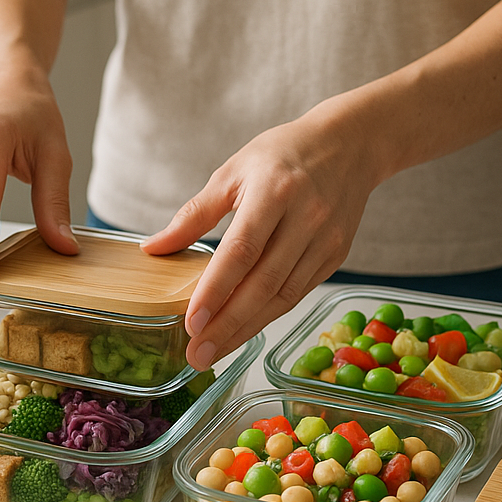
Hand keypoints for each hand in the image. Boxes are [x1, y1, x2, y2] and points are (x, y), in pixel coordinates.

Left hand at [142, 102, 384, 369]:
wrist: (349, 145)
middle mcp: (305, 219)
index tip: (191, 323)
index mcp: (273, 192)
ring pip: (284, 296)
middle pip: (263, 283)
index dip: (216, 290)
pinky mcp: (336, 256)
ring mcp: (325, 240)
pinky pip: (299, 293)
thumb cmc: (281, 155)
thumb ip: (193, 215)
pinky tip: (243, 331)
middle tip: (196, 356)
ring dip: (247, 329)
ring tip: (213, 352)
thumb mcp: (231, 173)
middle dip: (229, 325)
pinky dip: (269, 315)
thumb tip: (152, 248)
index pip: (241, 251)